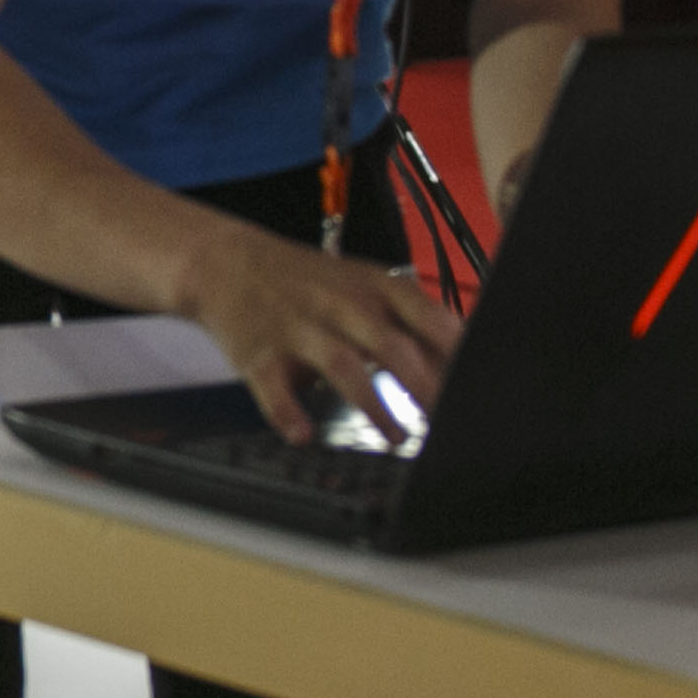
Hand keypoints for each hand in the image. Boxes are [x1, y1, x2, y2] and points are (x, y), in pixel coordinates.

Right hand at [177, 219, 462, 442]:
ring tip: (395, 436)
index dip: (454, 352)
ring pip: (342, 365)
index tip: (473, 386)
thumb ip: (406, 320)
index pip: (426, 316)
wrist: (224, 261)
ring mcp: (298, 328)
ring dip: (372, 404)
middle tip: (445, 422)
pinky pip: (275, 388)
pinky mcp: (259, 354)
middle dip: (423, 386)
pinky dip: (288, 413)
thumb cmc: (306, 282)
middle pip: (391, 345)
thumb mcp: (362, 284)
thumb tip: (457, 364)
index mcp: (372, 287)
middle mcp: (339, 305)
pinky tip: (303, 434)